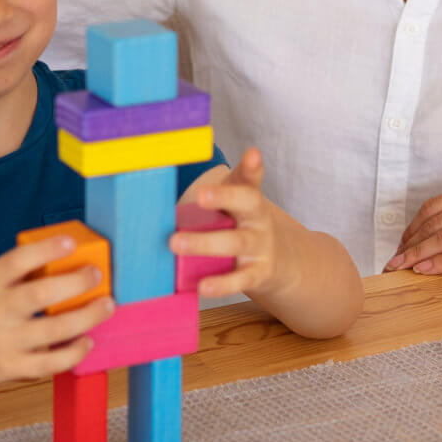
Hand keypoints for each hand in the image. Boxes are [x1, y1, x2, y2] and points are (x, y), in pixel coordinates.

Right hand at [0, 236, 114, 389]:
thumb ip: (19, 277)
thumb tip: (70, 261)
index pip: (18, 260)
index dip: (46, 249)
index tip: (71, 242)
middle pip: (42, 294)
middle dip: (76, 282)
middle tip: (97, 275)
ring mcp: (3, 341)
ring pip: (54, 329)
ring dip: (87, 317)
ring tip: (107, 305)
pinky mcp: (8, 367)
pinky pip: (49, 362)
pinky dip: (73, 353)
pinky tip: (86, 341)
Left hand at [172, 149, 287, 299]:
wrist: (276, 262)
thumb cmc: (242, 227)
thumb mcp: (235, 205)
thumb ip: (214, 191)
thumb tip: (166, 183)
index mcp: (249, 200)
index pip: (250, 179)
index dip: (252, 167)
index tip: (252, 154)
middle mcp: (258, 219)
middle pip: (247, 203)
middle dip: (224, 197)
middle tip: (198, 195)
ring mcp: (259, 247)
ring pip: (235, 243)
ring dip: (205, 243)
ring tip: (176, 243)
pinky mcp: (257, 274)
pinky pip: (239, 280)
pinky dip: (222, 285)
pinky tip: (203, 287)